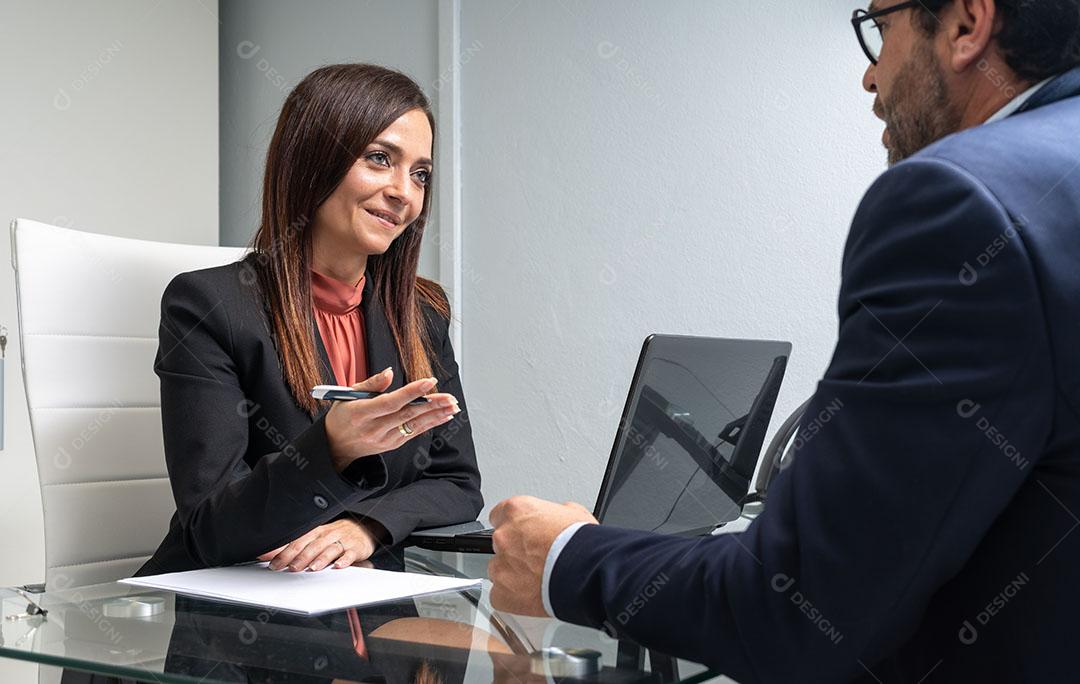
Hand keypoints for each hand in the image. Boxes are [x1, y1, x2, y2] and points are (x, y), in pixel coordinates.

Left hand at [257, 518, 385, 571]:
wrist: (362, 529)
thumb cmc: (334, 536)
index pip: (297, 542)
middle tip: (290, 568)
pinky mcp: (355, 548)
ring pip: (329, 549)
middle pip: (312, 546)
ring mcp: (342, 541)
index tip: (273, 563)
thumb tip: (269, 555)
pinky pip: (350, 554)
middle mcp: (327, 535)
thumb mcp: (314, 538)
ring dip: (320, 559)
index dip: (284, 552)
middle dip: (300, 557)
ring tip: (312, 568)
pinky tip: (339, 566)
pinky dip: (345, 560)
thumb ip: (293, 547)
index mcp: (315, 532)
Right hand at [323, 367, 459, 471]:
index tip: (429, 382)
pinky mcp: (392, 445)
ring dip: (436, 415)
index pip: (390, 402)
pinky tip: (444, 416)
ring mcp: (384, 439)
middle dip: (431, 405)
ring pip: (414, 425)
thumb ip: (371, 383)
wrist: (336, 446)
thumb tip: (390, 372)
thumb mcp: (348, 394)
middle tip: (449, 397)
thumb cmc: (343, 415)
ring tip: (452, 406)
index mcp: (361, 413)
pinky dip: (431, 424)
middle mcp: (373, 428)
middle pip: (407, 414)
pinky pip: (414, 433)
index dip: (411, 392)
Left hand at [488, 496, 597, 615]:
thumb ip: (554, 514)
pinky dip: (513, 597)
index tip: (524, 533)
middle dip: (516, 551)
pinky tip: (531, 595)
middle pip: (500, 543)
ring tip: (538, 579)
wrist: (586, 574)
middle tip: (537, 558)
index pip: (500, 514)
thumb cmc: (583, 544)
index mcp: (517, 511)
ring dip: (513, 574)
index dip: (515, 526)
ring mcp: (500, 566)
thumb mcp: (574, 513)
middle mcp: (504, 536)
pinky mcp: (502, 593)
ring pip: (499, 570)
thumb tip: (556, 519)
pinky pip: (500, 595)